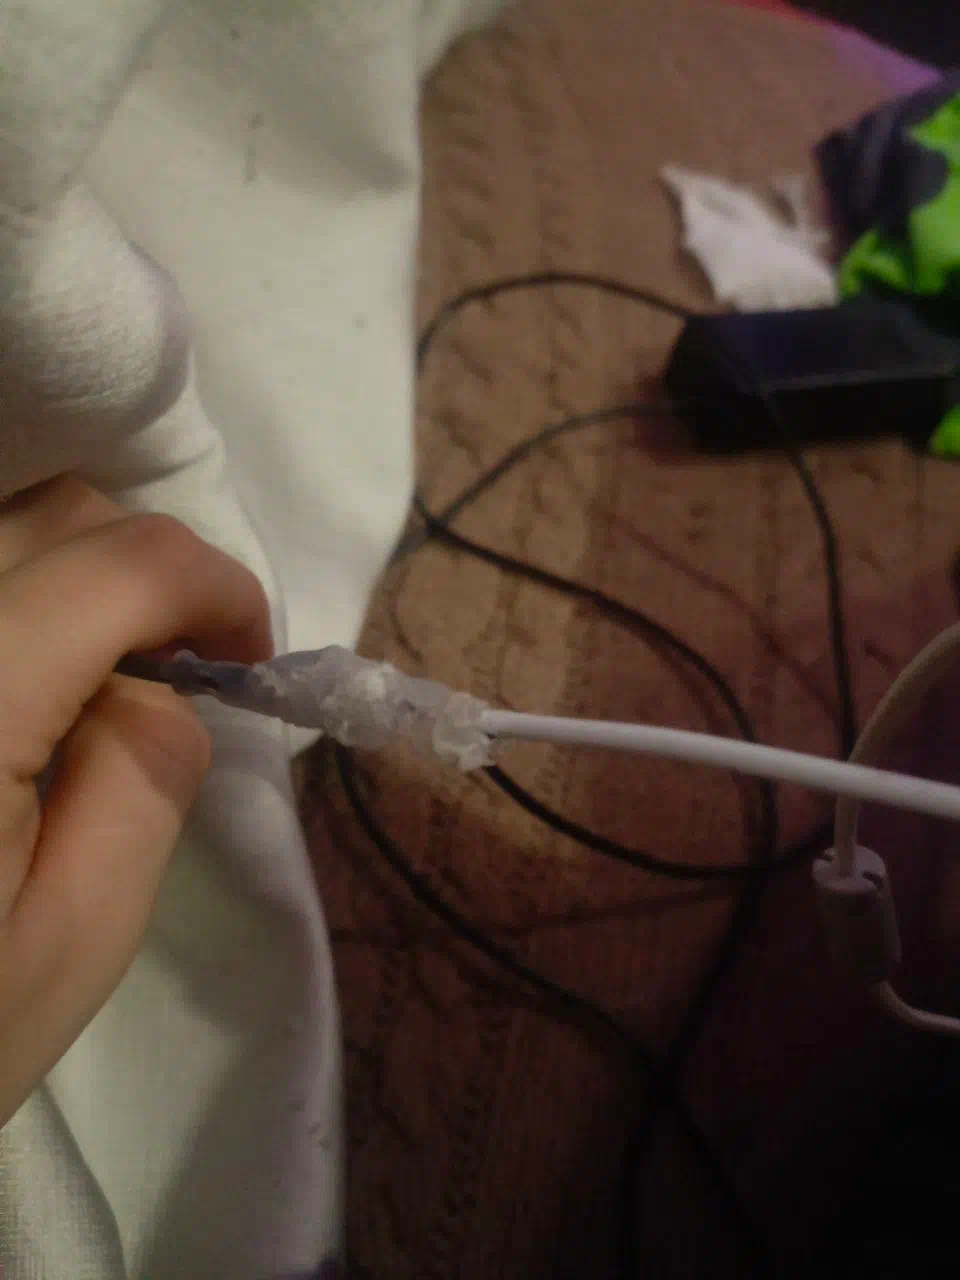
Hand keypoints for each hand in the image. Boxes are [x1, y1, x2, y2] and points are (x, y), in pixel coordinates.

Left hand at [0, 475, 271, 1125]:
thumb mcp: (77, 937)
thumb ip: (147, 778)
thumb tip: (163, 682)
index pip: (122, 565)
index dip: (215, 586)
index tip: (248, 654)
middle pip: (53, 517)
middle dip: (146, 573)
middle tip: (173, 671)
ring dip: (71, 573)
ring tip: (90, 676)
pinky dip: (13, 594)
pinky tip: (21, 683)